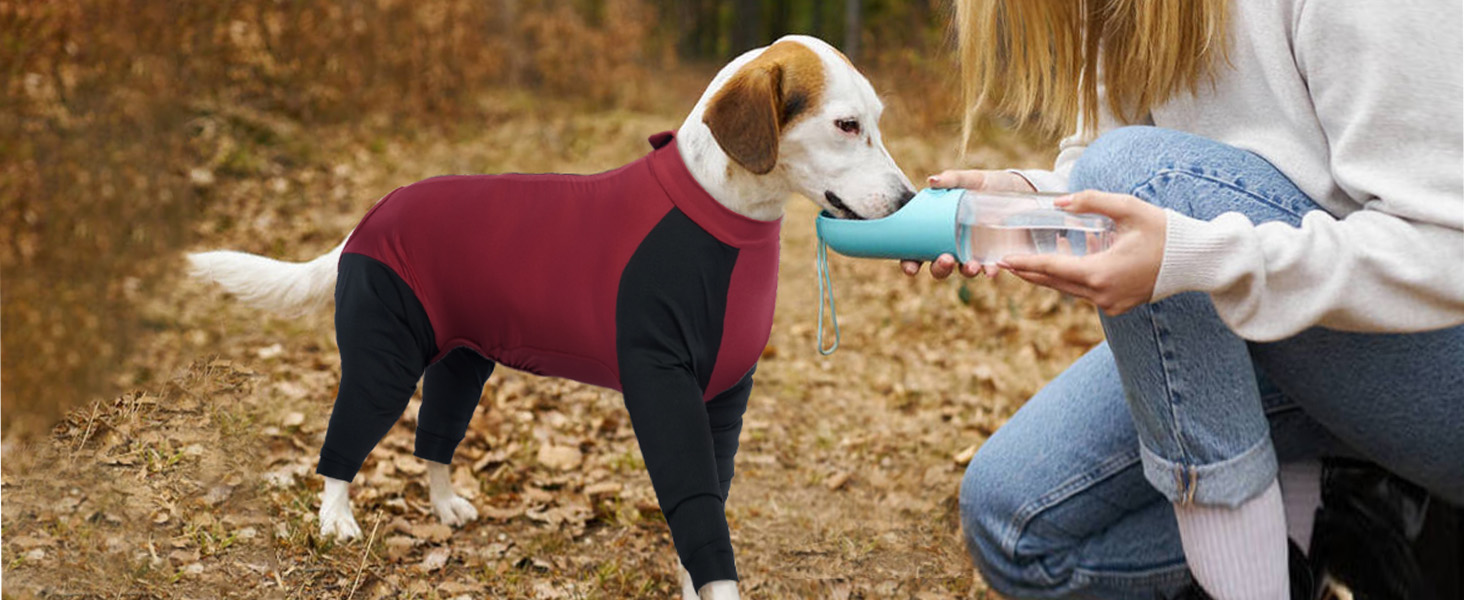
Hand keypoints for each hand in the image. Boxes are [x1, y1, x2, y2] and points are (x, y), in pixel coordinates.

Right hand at [901, 169, 1035, 278]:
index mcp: (940, 229)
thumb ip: (953, 179)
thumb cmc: (991, 184)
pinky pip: (988, 269)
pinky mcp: (994, 255)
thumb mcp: (973, 179)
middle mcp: (953, 244)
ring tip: (971, 266)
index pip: (917, 250)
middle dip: (939, 268)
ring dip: (964, 272)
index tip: (910, 268)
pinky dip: (988, 271)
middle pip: (938, 266)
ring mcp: (973, 252)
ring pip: (962, 270)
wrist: (1024, 192)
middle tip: (945, 259)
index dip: (909, 263)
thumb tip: (932, 181)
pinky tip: (991, 270)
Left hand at [998, 190, 1166, 315]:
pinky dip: (1075, 275)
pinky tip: (1072, 254)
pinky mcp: (1118, 305)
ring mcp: (1110, 304)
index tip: (1004, 260)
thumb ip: (1091, 201)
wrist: (1196, 259)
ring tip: (1033, 256)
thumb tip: (1059, 202)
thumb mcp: (1128, 208)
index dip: (1026, 263)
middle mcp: (1102, 294)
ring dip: (1053, 271)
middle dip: (1030, 271)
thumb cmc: (1163, 230)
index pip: (1053, 268)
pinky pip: (1087, 291)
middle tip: (1006, 262)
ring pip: (1070, 288)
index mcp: (1101, 273)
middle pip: (1056, 283)